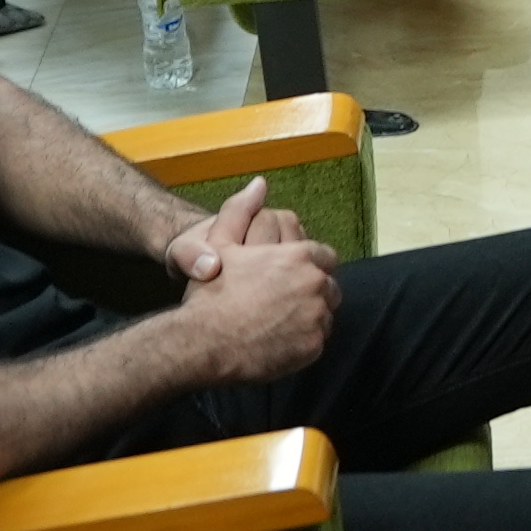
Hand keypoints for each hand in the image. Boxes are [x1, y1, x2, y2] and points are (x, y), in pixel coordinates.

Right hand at [165, 190, 340, 382]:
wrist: (202, 342)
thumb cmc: (211, 292)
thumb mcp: (219, 243)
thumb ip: (240, 210)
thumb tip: (259, 184)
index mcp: (300, 255)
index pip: (324, 257)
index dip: (307, 268)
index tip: (288, 278)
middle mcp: (315, 283)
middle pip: (328, 287)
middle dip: (312, 293)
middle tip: (283, 303)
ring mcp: (317, 316)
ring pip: (325, 315)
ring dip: (309, 318)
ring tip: (280, 323)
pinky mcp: (313, 346)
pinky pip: (317, 342)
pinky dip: (304, 342)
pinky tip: (280, 342)